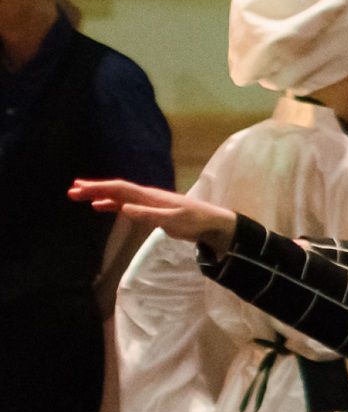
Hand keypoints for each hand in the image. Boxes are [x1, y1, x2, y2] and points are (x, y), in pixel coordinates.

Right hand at [68, 179, 236, 251]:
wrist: (211, 223)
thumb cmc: (194, 222)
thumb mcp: (173, 221)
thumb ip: (149, 216)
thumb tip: (124, 209)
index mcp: (149, 197)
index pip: (120, 189)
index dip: (99, 189)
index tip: (81, 190)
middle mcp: (146, 196)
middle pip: (115, 190)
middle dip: (94, 189)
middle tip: (72, 191)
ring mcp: (148, 202)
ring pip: (119, 196)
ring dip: (100, 196)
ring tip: (81, 196)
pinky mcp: (151, 210)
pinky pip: (126, 204)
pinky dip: (112, 204)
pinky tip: (103, 208)